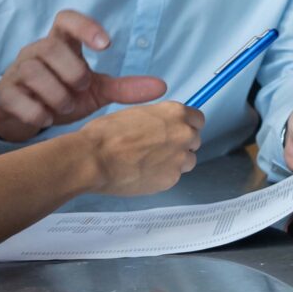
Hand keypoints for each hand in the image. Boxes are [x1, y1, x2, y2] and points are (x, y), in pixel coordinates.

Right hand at [0, 10, 165, 142]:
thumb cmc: (61, 96)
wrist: (24, 119)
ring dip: (55, 92)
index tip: (106, 44)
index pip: (67, 20)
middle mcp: (36, 53)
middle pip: (50, 47)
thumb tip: (161, 86)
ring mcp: (17, 72)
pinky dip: (35, 109)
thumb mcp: (94, 91)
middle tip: (81, 88)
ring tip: (65, 107)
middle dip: (71, 70)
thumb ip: (123, 87)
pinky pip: (16, 96)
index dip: (85, 26)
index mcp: (61, 46)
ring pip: (33, 71)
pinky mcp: (3, 94)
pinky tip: (45, 117)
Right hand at [85, 102, 202, 195]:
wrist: (94, 159)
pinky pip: (174, 176)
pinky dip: (162, 176)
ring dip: (174, 161)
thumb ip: (158, 119)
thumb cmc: (107, 134)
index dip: (186, 125)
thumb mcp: (136, 113)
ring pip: (188, 161)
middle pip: (194, 140)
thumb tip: (165, 125)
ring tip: (150, 162)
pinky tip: (144, 173)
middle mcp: (183, 134)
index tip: (178, 130)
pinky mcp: (171, 179)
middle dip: (180, 144)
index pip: (198, 119)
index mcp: (175, 113)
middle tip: (159, 148)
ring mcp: (179, 158)